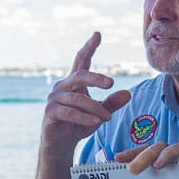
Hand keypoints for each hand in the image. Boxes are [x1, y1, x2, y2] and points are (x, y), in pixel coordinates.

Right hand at [42, 32, 130, 152]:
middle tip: (111, 83)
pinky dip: (84, 117)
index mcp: (74, 82)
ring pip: (78, 98)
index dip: (89, 47)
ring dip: (95, 108)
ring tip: (107, 117)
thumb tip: (128, 94)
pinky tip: (97, 122)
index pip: (81, 60)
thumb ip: (112, 103)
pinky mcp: (50, 112)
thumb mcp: (100, 113)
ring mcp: (54, 98)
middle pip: (80, 75)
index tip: (98, 34)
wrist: (61, 144)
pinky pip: (69, 112)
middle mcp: (63, 86)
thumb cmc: (80, 124)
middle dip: (96, 78)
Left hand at [115, 141, 178, 174]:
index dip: (130, 154)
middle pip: (154, 150)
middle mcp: (169, 154)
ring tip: (157, 165)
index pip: (142, 153)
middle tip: (131, 170)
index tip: (117, 159)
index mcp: (157, 158)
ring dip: (165, 155)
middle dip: (142, 158)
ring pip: (174, 149)